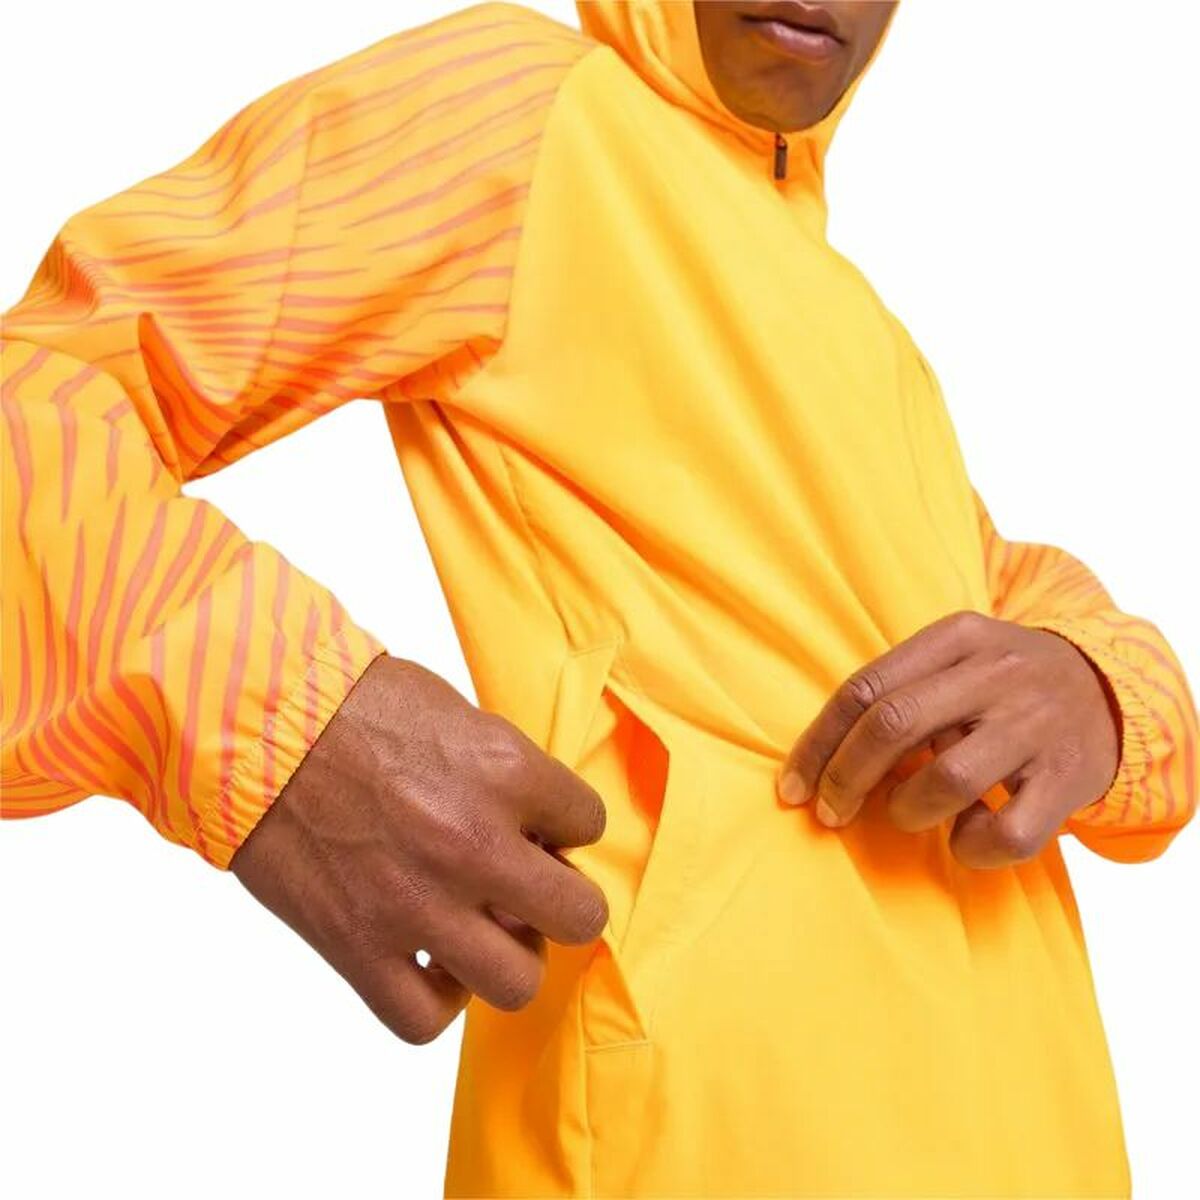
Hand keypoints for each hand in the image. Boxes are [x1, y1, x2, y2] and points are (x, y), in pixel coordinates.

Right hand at [230, 655, 608, 1043]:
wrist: (253, 724)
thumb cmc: (353, 704)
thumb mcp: (457, 715)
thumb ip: (509, 775)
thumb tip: (540, 829)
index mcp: (506, 772)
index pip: (589, 823)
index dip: (565, 826)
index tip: (536, 826)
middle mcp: (474, 844)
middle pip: (580, 915)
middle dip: (563, 902)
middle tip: (531, 890)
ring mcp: (418, 904)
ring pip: (518, 982)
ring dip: (509, 958)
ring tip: (485, 931)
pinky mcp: (358, 948)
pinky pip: (424, 1020)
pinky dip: (436, 1000)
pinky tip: (431, 964)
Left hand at [776, 610, 1120, 867]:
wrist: (1112, 692)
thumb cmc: (1001, 685)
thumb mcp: (956, 658)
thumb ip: (898, 690)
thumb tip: (821, 760)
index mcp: (958, 637)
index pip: (865, 689)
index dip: (818, 744)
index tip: (793, 787)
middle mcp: (998, 674)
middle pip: (894, 726)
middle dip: (845, 779)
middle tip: (830, 813)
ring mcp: (1037, 725)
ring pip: (946, 780)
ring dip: (907, 811)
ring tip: (908, 813)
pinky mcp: (1070, 779)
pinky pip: (1008, 833)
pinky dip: (971, 846)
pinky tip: (966, 832)